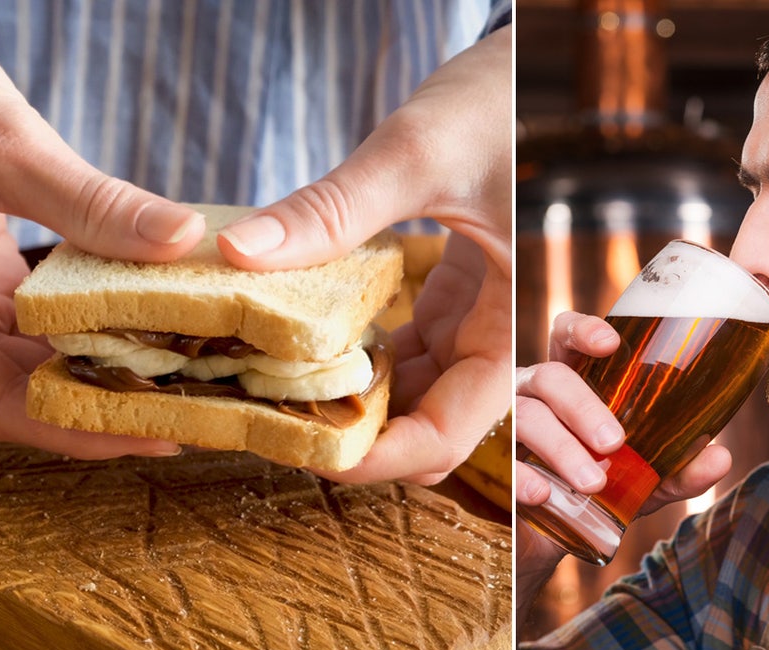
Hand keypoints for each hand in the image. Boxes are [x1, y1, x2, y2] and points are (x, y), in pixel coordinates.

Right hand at [0, 216, 180, 457]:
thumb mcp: (2, 154)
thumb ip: (85, 201)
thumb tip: (180, 237)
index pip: (1, 409)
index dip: (81, 431)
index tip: (159, 435)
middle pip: (33, 393)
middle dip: (113, 406)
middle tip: (196, 411)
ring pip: (46, 358)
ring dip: (114, 363)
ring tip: (191, 373)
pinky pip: (50, 317)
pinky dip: (102, 318)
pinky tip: (160, 318)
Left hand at [215, 26, 512, 482]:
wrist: (528, 72)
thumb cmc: (501, 103)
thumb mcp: (416, 154)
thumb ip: (333, 208)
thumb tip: (241, 251)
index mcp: (512, 323)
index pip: (449, 431)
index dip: (379, 458)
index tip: (305, 450)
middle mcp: (497, 336)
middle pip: (426, 426)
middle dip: (355, 437)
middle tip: (272, 423)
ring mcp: (474, 321)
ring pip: (412, 396)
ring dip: (350, 403)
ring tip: (274, 390)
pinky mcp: (453, 300)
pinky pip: (405, 355)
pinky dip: (357, 361)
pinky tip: (305, 349)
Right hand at [515, 312, 733, 562]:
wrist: (547, 544)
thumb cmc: (593, 494)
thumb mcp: (640, 483)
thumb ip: (676, 470)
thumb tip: (720, 456)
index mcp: (569, 384)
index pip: (567, 337)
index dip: (583, 329)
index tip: (611, 343)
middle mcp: (532, 394)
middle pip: (551, 377)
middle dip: (583, 406)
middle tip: (615, 441)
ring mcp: (504, 427)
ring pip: (525, 416)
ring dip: (561, 446)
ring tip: (593, 483)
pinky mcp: (489, 467)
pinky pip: (500, 463)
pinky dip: (522, 477)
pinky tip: (545, 496)